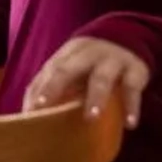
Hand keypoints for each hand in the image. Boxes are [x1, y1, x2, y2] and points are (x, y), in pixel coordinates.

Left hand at [22, 37, 148, 128]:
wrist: (128, 37)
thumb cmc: (89, 63)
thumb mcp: (70, 68)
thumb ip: (50, 86)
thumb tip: (27, 114)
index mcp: (66, 56)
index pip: (48, 72)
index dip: (39, 90)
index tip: (31, 110)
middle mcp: (86, 56)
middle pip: (67, 70)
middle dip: (55, 87)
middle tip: (45, 108)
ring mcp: (111, 61)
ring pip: (101, 78)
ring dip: (95, 97)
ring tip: (91, 118)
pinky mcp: (135, 70)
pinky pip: (132, 88)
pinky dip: (132, 106)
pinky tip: (130, 124)